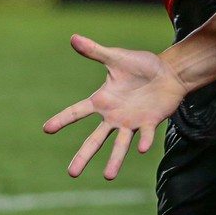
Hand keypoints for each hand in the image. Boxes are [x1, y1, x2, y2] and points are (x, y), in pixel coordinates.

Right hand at [42, 34, 188, 179]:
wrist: (169, 72)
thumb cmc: (141, 66)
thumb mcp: (116, 57)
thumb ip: (95, 51)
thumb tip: (73, 37)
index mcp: (103, 101)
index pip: (77, 111)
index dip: (63, 119)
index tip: (46, 129)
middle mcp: (114, 116)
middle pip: (95, 139)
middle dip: (84, 156)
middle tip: (72, 174)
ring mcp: (132, 121)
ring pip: (120, 144)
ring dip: (115, 159)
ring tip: (108, 177)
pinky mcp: (150, 122)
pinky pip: (146, 134)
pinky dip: (144, 141)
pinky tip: (141, 149)